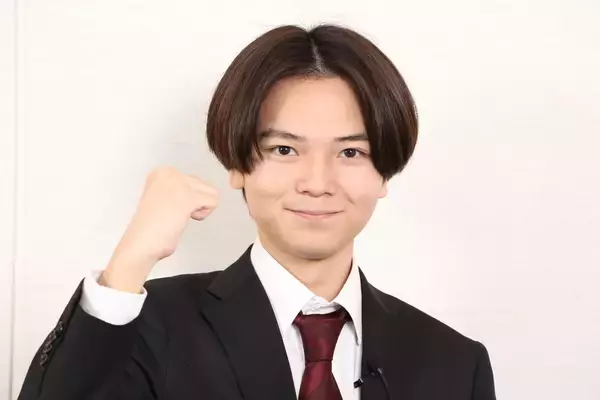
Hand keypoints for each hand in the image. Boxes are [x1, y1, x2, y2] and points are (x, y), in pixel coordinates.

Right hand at [100, 166, 218, 292]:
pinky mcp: (188, 196)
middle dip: (193, 203)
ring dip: (198, 209)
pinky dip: (203, 215)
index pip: (193, 182)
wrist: (141, 243)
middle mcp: (170, 172)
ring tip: (178, 216)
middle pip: (203, 186)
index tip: (167, 209)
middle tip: (172, 214)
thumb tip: (197, 196)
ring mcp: (179, 182)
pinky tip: (182, 218)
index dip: (185, 201)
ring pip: (211, 193)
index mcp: (161, 172)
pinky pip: (213, 201)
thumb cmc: (150, 229)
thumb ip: (177, 192)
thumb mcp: (163, 199)